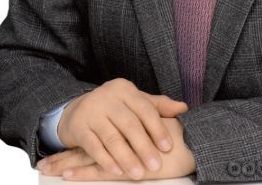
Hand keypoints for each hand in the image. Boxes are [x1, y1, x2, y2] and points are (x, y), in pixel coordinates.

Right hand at [53, 78, 188, 178]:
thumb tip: (184, 108)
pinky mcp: (79, 127)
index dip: (157, 128)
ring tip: (139, 174)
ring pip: (112, 137)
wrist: (78, 109)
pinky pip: (93, 146)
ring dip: (126, 157)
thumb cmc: (115, 108)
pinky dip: (106, 160)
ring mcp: (91, 111)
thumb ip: (158, 106)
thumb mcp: (134, 102)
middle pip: (129, 124)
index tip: (167, 147)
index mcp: (124, 89)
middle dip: (144, 146)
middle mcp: (107, 97)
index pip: (144, 109)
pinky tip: (117, 171)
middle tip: (156, 165)